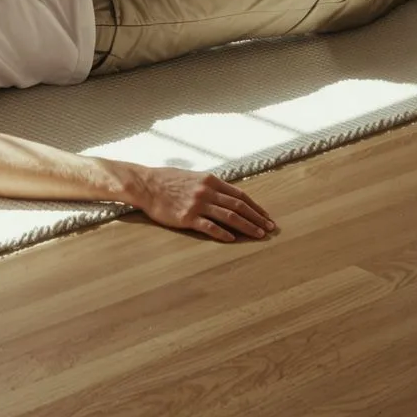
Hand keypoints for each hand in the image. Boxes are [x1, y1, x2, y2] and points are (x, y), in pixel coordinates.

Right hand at [135, 168, 276, 241]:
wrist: (146, 185)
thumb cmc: (168, 180)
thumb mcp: (193, 177)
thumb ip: (210, 186)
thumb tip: (227, 196)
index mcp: (211, 180)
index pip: (240, 195)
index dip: (255, 207)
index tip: (266, 216)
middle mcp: (207, 191)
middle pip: (239, 206)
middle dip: (257, 218)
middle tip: (269, 228)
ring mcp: (198, 204)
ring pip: (229, 217)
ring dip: (247, 227)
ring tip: (258, 235)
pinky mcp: (187, 217)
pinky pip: (210, 227)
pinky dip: (223, 233)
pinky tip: (233, 239)